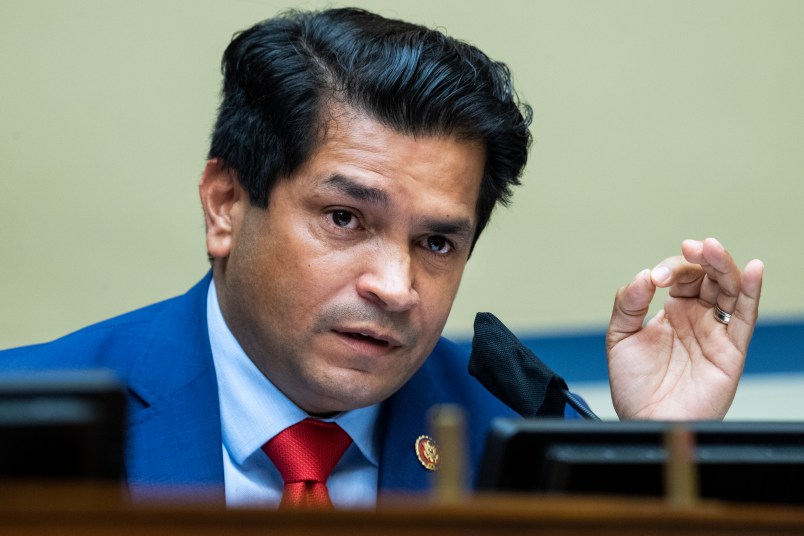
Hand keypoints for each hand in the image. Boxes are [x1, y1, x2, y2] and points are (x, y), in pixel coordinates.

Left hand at [606, 238, 763, 419]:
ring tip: (712, 248)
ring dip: (724, 265)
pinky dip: (751, 291)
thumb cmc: (634, 387)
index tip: (653, 280)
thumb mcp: (619, 337)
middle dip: (701, 257)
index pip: (679, 276)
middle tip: (692, 246)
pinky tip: (751, 269)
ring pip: (729, 289)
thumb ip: (628, 304)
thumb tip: (644, 275)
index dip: (669, 270)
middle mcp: (696, 318)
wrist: (645, 421)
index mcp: (671, 311)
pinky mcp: (731, 350)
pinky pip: (746, 317)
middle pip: (709, 276)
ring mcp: (715, 332)